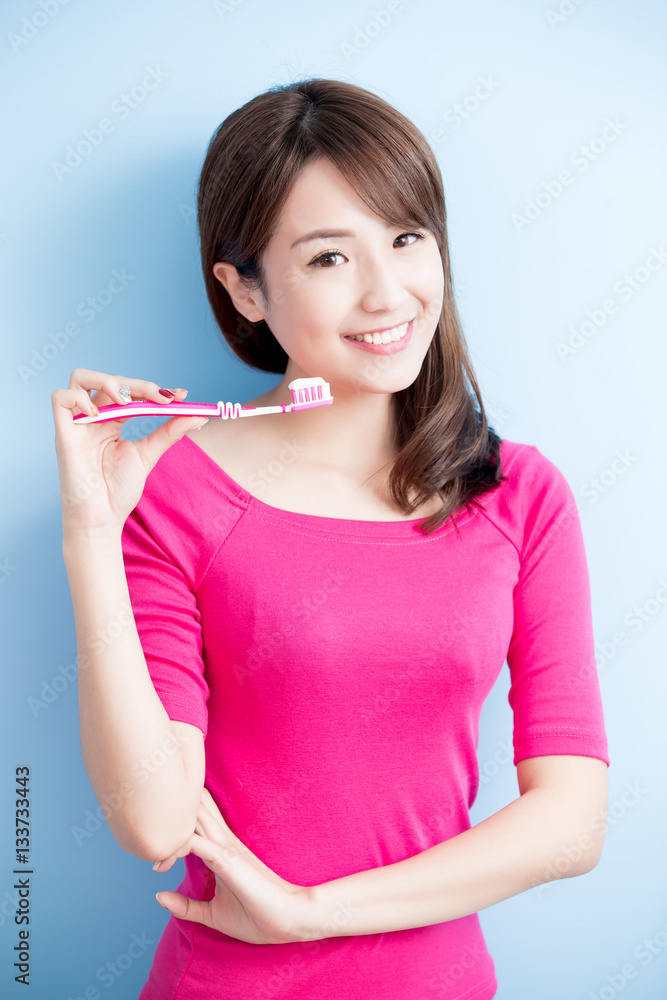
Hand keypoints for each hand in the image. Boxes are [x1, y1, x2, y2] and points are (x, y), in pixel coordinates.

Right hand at [51, 368, 207, 533]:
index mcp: (112, 422)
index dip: (153, 389)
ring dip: (107, 381)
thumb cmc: (118, 491)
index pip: (130, 392)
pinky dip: (79, 398)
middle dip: (139, 385)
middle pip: (110, 381)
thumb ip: (170, 432)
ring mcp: (77, 424)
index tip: (180, 396)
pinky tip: (98, 415)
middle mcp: (93, 419)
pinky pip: (60, 398)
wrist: (102, 519)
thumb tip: (199, 416)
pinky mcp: (63, 434)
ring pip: (80, 378)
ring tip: (128, 402)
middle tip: (163, 400)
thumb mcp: (148, 455)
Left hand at [152, 787, 315, 944]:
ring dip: (169, 822)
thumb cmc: (257, 917)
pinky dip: (176, 844)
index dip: (170, 820)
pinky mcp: (227, 860)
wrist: (289, 921)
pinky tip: (162, 858)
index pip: (194, 817)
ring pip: (192, 818)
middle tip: (145, 823)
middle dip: (166, 810)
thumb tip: (159, 896)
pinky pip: (195, 843)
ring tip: (149, 832)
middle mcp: (222, 841)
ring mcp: (225, 848)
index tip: (151, 846)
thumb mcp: (212, 914)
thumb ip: (186, 906)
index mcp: (221, 847)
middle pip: (192, 808)